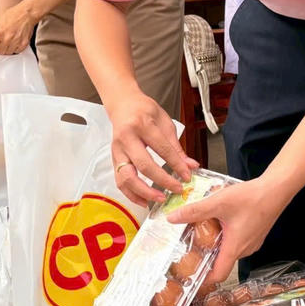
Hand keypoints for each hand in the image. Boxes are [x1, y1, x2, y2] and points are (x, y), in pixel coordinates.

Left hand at [0, 2, 36, 67]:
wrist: (27, 13)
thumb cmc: (13, 14)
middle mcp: (7, 38)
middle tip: (2, 41)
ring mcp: (16, 41)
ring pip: (7, 53)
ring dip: (7, 48)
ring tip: (10, 38)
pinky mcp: (23, 44)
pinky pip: (16, 51)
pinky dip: (15, 48)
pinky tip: (16, 40)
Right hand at [106, 90, 195, 205]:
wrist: (123, 105)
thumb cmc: (144, 111)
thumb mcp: (165, 123)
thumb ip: (176, 147)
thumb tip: (190, 166)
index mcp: (142, 125)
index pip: (162, 149)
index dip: (176, 165)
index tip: (187, 176)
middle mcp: (127, 138)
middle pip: (143, 165)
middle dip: (162, 180)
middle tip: (176, 189)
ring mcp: (117, 151)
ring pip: (127, 177)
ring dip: (143, 192)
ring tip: (159, 199)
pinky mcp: (114, 160)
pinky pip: (120, 181)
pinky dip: (131, 194)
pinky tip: (144, 201)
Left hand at [167, 178, 283, 284]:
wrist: (276, 189)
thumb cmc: (251, 197)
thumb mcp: (218, 202)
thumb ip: (195, 211)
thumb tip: (172, 218)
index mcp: (235, 247)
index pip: (219, 275)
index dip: (204, 279)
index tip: (191, 276)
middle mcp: (245, 249)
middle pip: (222, 260)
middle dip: (206, 255)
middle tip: (190, 246)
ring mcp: (252, 242)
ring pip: (230, 249)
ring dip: (217, 243)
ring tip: (204, 229)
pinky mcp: (256, 234)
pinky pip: (238, 241)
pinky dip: (227, 235)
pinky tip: (221, 220)